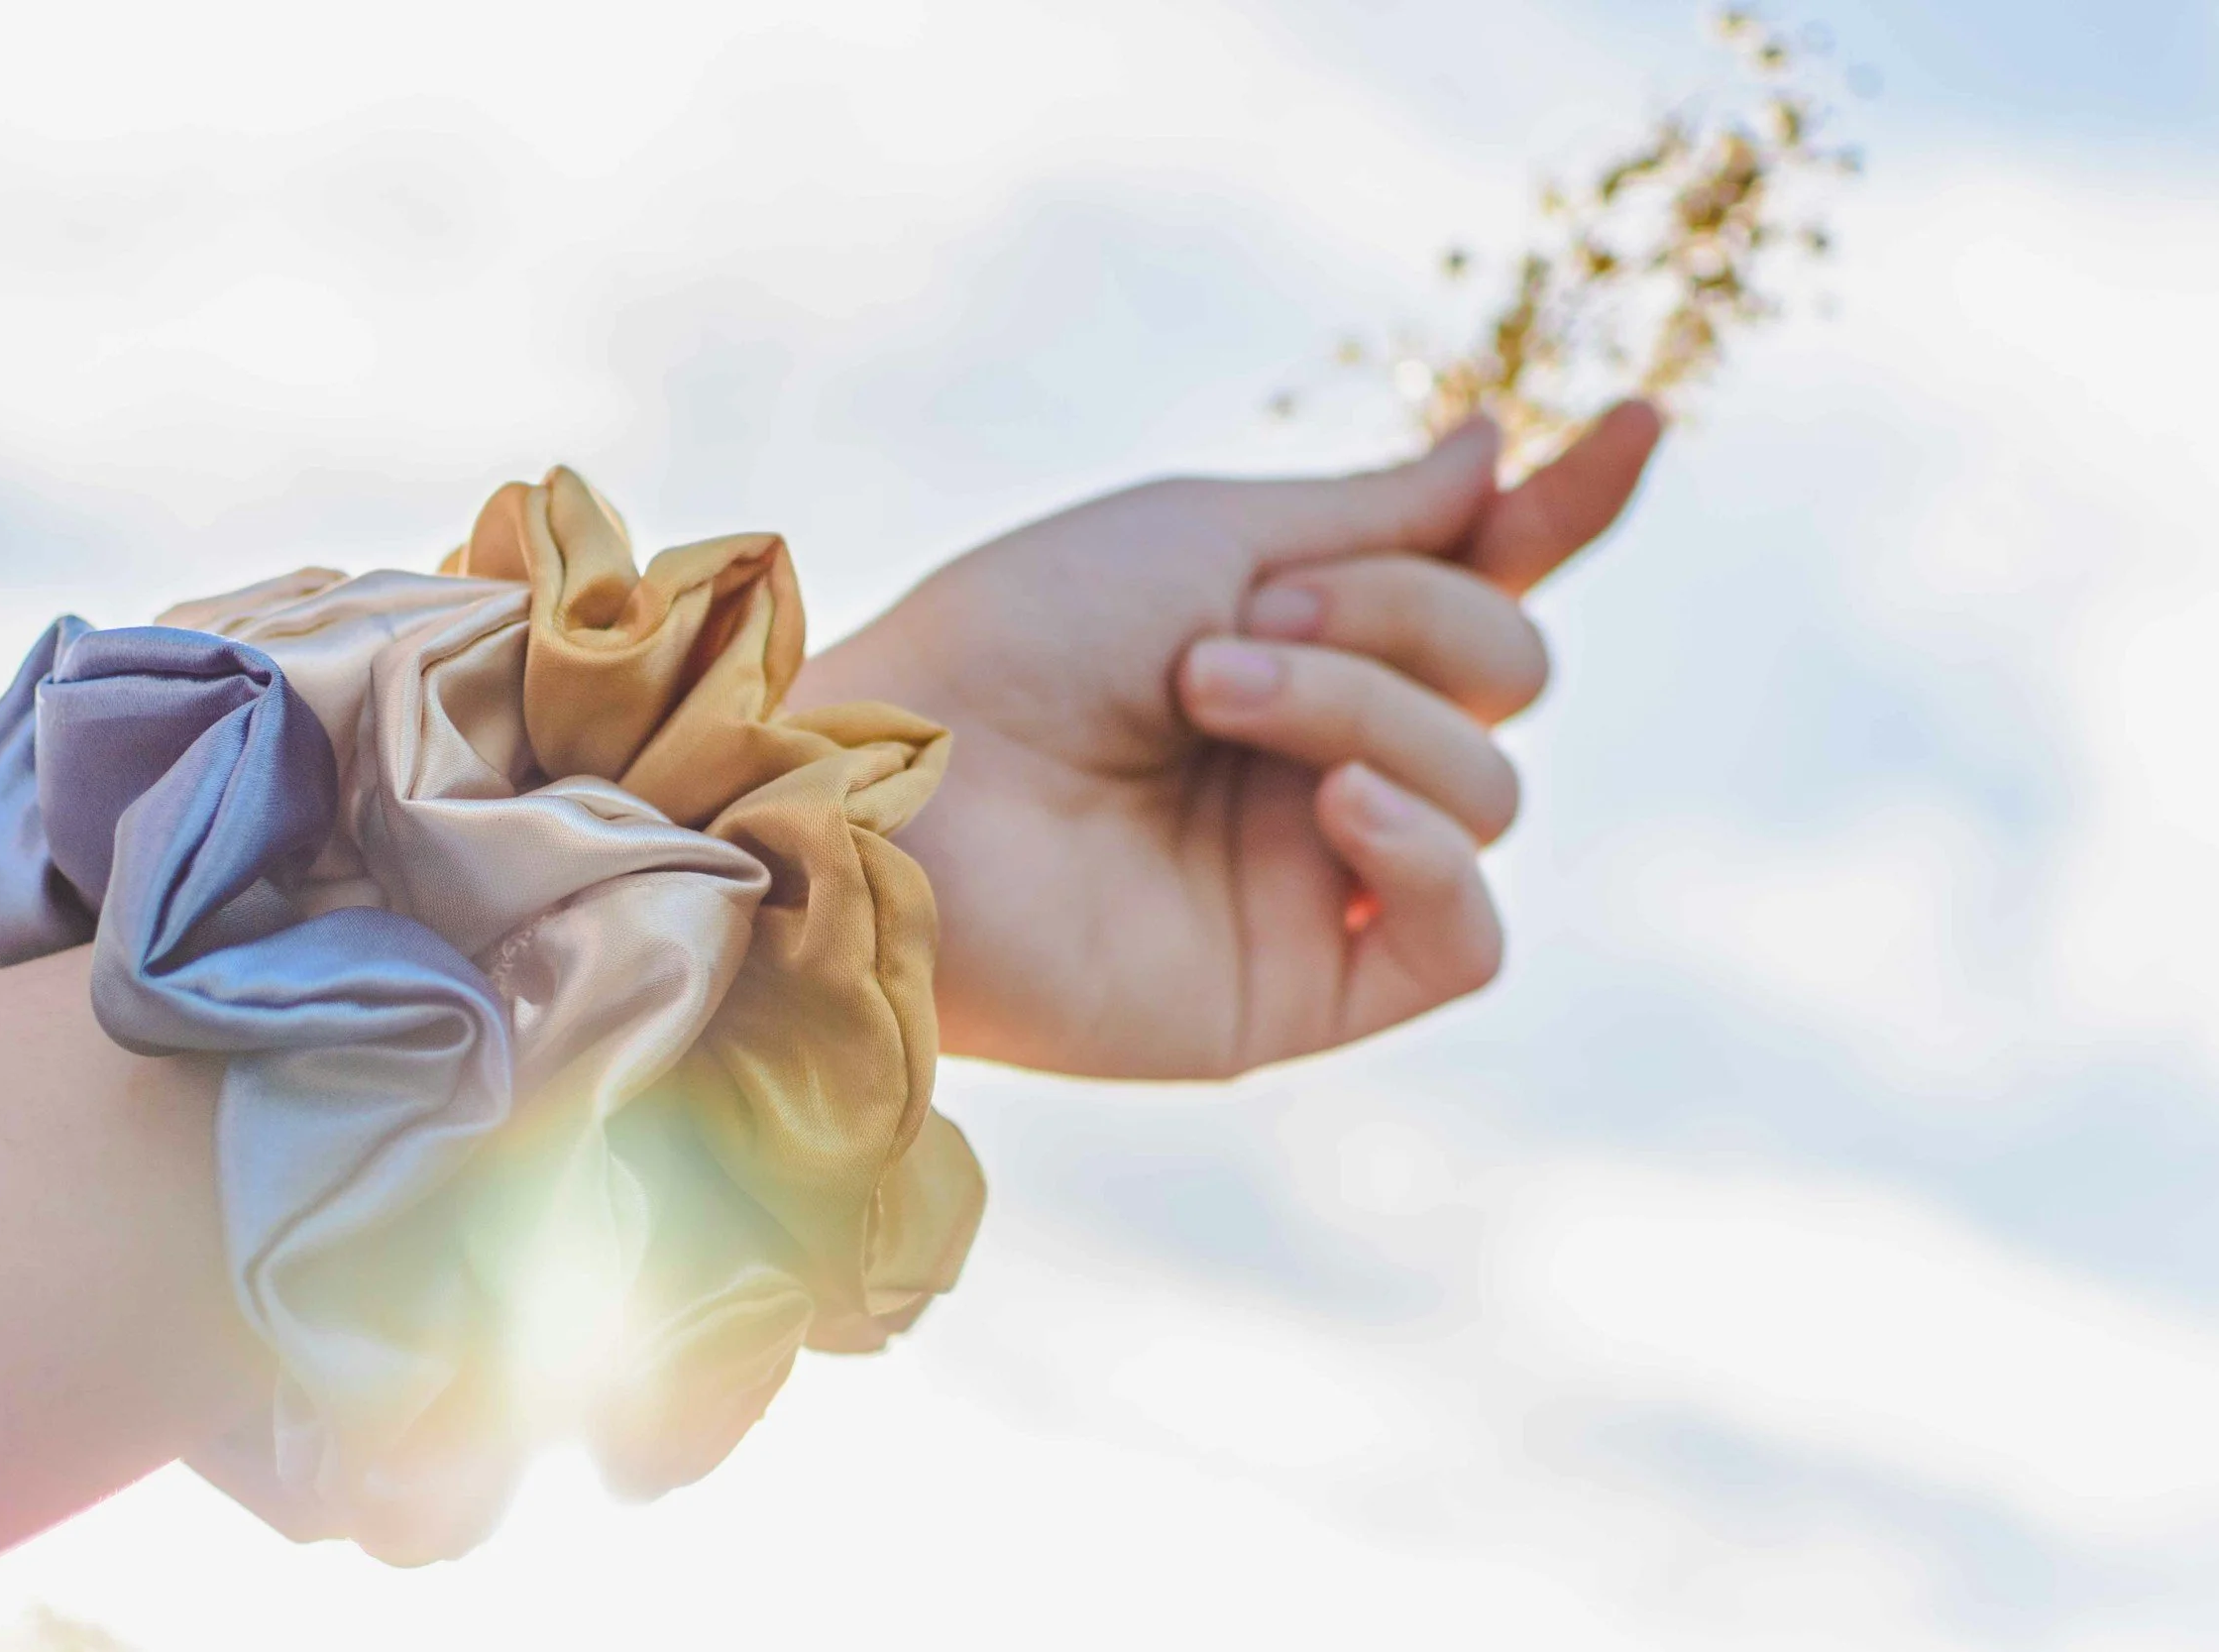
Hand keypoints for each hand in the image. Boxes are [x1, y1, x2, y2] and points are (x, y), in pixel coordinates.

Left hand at [793, 403, 1661, 1078]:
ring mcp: (1324, 874)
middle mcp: (1329, 757)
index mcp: (1305, 641)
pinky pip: (1469, 935)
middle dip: (1401, 616)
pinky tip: (1337, 813)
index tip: (1645, 423)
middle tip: (1240, 621)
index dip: (1568, 513)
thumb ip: (1371, 513)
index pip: (1482, 582)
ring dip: (1365, 712)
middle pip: (1505, 671)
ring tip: (1211, 694)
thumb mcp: (1202, 532)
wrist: (898, 786)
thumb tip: (1498, 449)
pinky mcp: (1310, 986)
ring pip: (1487, 785)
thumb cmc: (1015, 641)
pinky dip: (1426, 853)